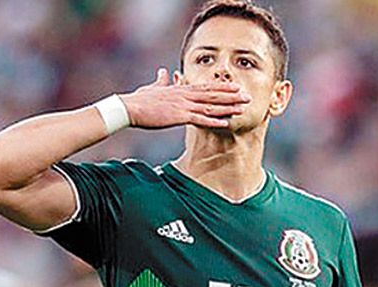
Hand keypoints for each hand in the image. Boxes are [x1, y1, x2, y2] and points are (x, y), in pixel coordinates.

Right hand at [120, 68, 249, 129]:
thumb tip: (163, 72)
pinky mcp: (179, 116)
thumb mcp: (151, 88)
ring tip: (243, 108)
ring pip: (210, 106)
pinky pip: (200, 119)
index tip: (235, 87)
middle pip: (212, 94)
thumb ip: (160, 80)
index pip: (205, 87)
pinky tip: (225, 122)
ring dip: (227, 107)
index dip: (221, 87)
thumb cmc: (138, 101)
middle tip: (247, 95)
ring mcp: (183, 105)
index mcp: (180, 90)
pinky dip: (213, 120)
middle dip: (231, 95)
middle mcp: (185, 95)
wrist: (129, 107)